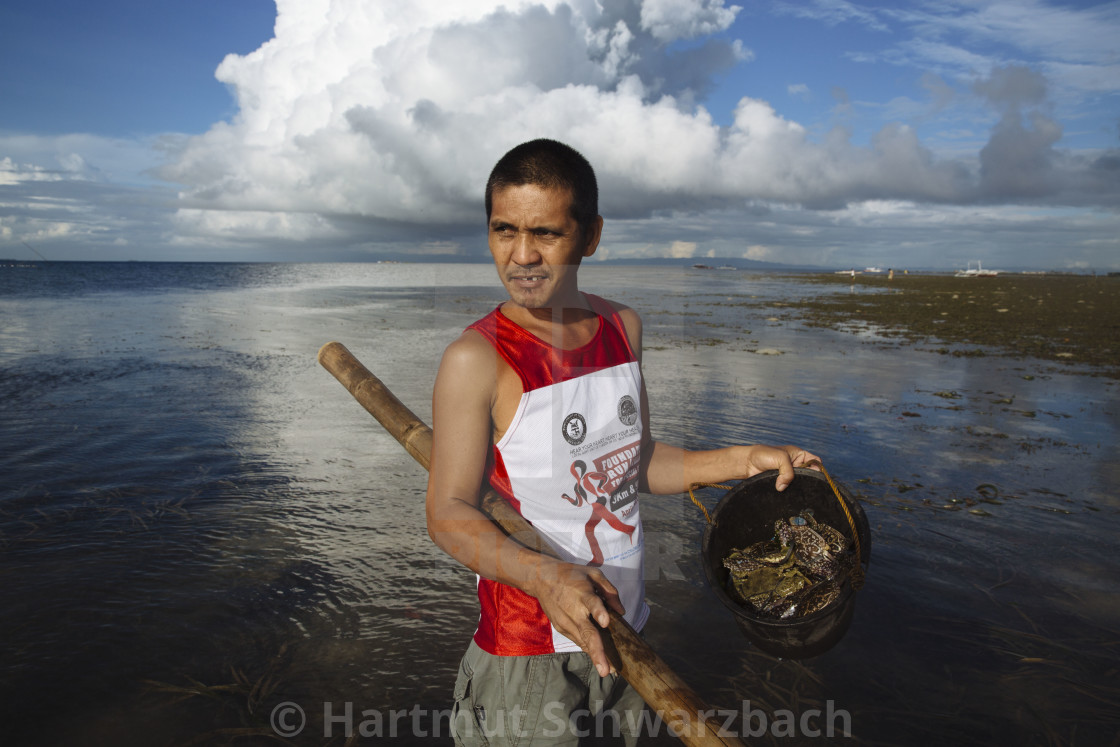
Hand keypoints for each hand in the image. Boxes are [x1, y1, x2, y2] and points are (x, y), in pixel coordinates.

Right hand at [530, 560, 624, 676]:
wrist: (541, 578)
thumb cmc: (571, 575)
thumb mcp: (593, 574)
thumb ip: (609, 591)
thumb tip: (621, 612)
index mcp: (583, 593)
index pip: (591, 603)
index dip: (598, 613)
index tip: (605, 623)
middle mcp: (573, 611)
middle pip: (586, 633)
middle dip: (597, 652)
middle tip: (606, 670)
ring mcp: (565, 622)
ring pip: (582, 642)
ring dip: (595, 656)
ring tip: (608, 670)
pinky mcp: (560, 627)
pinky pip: (577, 640)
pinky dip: (587, 648)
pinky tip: (598, 659)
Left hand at [742, 445, 821, 491]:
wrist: (746, 463)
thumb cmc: (762, 455)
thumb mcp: (780, 458)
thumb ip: (787, 472)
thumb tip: (783, 487)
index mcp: (798, 455)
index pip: (815, 462)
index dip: (818, 469)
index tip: (814, 476)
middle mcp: (795, 465)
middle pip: (809, 475)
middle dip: (808, 481)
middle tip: (804, 487)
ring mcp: (788, 475)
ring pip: (799, 483)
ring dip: (797, 487)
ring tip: (794, 491)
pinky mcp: (781, 483)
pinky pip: (788, 489)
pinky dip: (788, 492)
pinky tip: (786, 494)